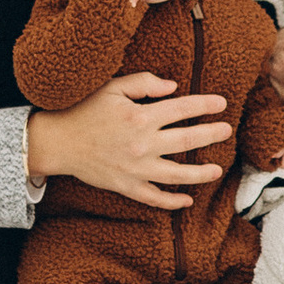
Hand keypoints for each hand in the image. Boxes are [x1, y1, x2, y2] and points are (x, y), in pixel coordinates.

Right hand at [28, 73, 230, 208]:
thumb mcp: (112, 87)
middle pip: (186, 139)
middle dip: (211, 134)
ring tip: (217, 170)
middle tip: (226, 131)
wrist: (57, 142)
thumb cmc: (84, 110)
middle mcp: (142, 143)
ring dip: (201, 173)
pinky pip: (154, 197)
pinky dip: (172, 201)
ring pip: (177, 173)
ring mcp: (136, 168)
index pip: (182, 108)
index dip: (205, 105)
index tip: (222, 104)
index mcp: (139, 116)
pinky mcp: (126, 186)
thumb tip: (174, 86)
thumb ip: (144, 83)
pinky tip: (187, 200)